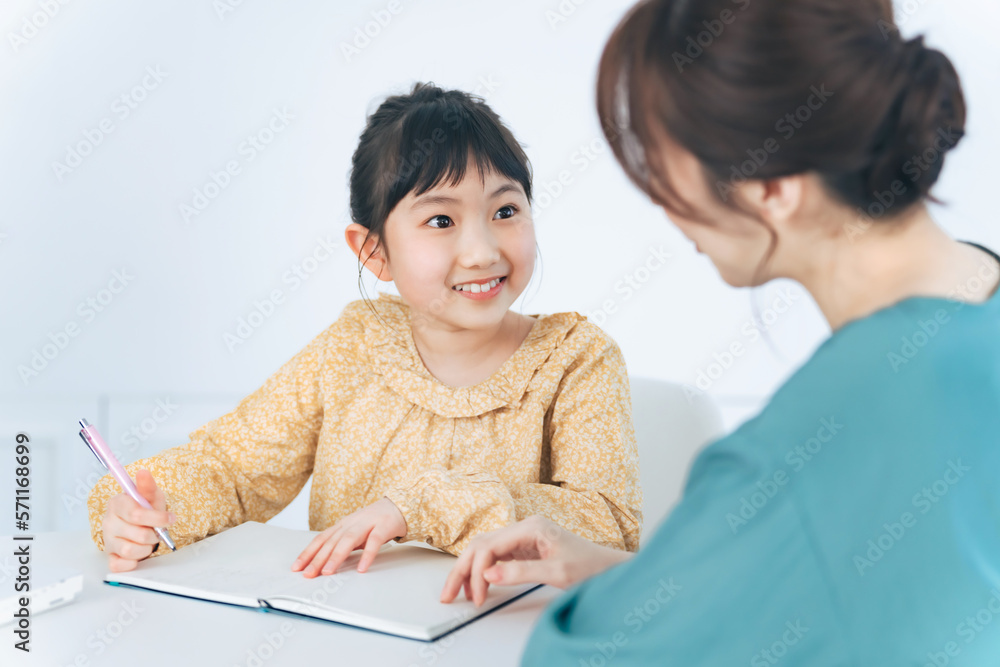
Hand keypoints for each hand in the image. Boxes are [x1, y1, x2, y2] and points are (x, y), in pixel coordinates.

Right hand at [101, 468, 175, 572]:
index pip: (136, 514)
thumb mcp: (150, 496)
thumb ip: (147, 486)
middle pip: (137, 534)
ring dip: (146, 548)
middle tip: (158, 531)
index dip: (157, 518)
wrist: (140, 522)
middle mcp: (108, 522)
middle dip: (154, 534)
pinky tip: (138, 553)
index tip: (170, 518)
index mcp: (117, 504)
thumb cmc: (145, 508)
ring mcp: (108, 540)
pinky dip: (132, 562)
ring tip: (149, 541)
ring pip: (130, 550)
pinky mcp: (110, 556)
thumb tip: (143, 472)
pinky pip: (119, 565)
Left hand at [291, 497, 406, 576]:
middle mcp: (352, 523)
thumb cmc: (374, 522)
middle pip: (332, 541)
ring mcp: (367, 524)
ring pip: (348, 540)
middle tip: (308, 574)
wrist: (399, 505)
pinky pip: (374, 542)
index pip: (321, 539)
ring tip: (328, 572)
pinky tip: (362, 568)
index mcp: (342, 525)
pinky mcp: (384, 526)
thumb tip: (324, 564)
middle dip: (318, 558)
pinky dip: (367, 555)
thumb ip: (342, 545)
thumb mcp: (355, 532)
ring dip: (336, 556)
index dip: (308, 553)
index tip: (297, 567)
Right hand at [440, 515, 631, 605]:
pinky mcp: (526, 548)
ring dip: (470, 570)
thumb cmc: (591, 566)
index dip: (476, 572)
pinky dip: (483, 571)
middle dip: (462, 570)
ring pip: (485, 549)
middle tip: (448, 593)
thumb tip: (488, 573)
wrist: (610, 568)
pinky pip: (496, 556)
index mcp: (531, 526)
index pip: (490, 546)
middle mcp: (525, 527)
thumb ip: (520, 572)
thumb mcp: (556, 572)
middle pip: (481, 544)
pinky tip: (478, 585)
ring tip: (458, 592)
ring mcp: (524, 536)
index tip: (476, 596)